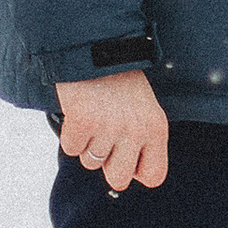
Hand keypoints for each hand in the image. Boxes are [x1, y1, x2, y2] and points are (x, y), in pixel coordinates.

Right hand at [55, 71, 169, 193]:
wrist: (96, 48)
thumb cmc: (120, 80)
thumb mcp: (144, 108)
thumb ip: (140, 138)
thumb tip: (126, 176)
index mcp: (156, 128)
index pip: (154, 175)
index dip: (136, 172)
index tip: (126, 158)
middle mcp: (136, 131)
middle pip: (118, 180)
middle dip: (106, 164)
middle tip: (104, 136)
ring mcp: (110, 128)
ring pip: (90, 162)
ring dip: (88, 144)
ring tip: (94, 115)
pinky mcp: (84, 122)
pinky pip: (71, 149)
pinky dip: (70, 134)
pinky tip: (79, 112)